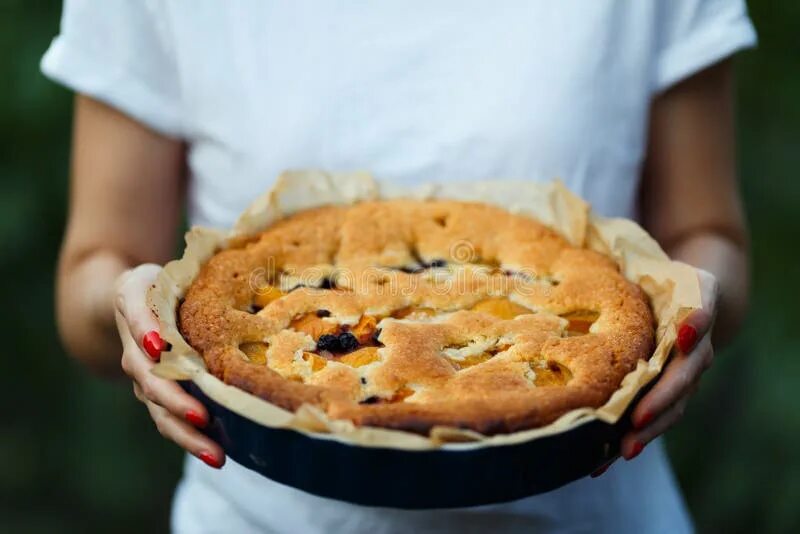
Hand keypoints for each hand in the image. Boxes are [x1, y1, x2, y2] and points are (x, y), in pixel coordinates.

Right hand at [115, 264, 224, 468]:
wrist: (129, 300)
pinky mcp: (157, 394)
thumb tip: (223, 289)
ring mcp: (144, 375)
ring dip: (186, 434)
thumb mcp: (168, 270)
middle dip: (175, 401)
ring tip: (215, 455)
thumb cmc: (162, 280)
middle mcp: (135, 345)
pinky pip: (170, 419)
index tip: (157, 344)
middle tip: (201, 417)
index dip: (145, 330)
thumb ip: (185, 279)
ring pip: (160, 410)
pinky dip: (190, 438)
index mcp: (132, 303)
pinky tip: (218, 453)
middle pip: (150, 379)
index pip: (135, 315)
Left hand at [593, 268, 718, 475]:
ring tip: (616, 456)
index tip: (640, 414)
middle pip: (672, 400)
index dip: (665, 390)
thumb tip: (690, 329)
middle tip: (629, 439)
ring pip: (660, 417)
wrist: (690, 299)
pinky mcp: (655, 394)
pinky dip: (622, 440)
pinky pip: (641, 420)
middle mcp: (688, 369)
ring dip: (640, 437)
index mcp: (695, 345)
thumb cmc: (683, 287)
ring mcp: (674, 385)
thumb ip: (699, 307)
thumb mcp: (697, 287)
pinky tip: (598, 463)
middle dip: (651, 419)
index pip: (684, 369)